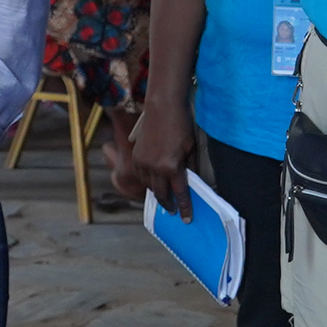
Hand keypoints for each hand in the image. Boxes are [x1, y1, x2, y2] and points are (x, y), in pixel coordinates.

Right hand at [125, 98, 194, 213]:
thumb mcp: (190, 148)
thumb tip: (188, 181)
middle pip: (161, 193)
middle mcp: (155, 168)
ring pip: (149, 185)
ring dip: (157, 192)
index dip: (184, 207)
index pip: (180, 193)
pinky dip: (147, 181)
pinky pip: (141, 175)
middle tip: (172, 211)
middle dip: (168, 204)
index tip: (187, 218)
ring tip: (164, 196)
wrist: (162, 108)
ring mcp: (143, 163)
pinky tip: (153, 181)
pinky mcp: (136, 156)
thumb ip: (189, 168)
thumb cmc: (180, 125)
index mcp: (172, 167)